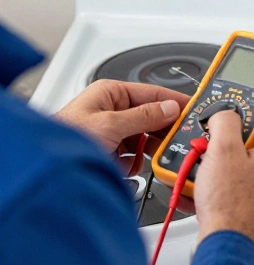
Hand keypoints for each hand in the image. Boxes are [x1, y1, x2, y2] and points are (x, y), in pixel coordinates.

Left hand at [55, 80, 187, 173]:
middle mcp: (111, 110)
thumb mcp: (110, 124)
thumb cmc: (63, 140)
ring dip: (141, 153)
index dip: (175, 103)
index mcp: (111, 93)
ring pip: (144, 140)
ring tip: (134, 159)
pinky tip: (121, 166)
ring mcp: (111, 132)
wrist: (48, 171)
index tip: (194, 111)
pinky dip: (131, 164)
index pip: (154, 94)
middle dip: (156, 135)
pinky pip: (133, 156)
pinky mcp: (109, 151)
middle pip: (152, 119)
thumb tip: (171, 108)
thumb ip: (144, 116)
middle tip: (170, 144)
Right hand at [194, 110, 253, 251]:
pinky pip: (248, 190)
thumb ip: (225, 122)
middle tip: (218, 143)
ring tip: (207, 169)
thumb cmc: (231, 205)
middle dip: (238, 142)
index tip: (247, 112)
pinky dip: (229, 187)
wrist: (228, 245)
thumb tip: (225, 114)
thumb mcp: (222, 150)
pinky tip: (207, 190)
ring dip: (230, 166)